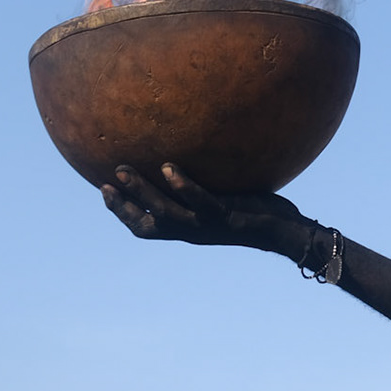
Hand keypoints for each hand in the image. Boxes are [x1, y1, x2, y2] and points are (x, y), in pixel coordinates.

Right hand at [102, 163, 308, 257]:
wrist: (286, 232)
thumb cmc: (256, 213)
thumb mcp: (223, 200)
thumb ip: (205, 188)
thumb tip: (192, 158)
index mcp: (188, 228)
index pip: (146, 228)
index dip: (122, 212)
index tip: (104, 190)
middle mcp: (192, 230)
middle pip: (147, 224)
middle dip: (123, 206)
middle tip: (105, 182)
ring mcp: (207, 224)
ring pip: (166, 212)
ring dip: (142, 192)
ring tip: (124, 170)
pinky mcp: (225, 215)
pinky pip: (200, 201)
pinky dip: (183, 185)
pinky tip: (169, 167)